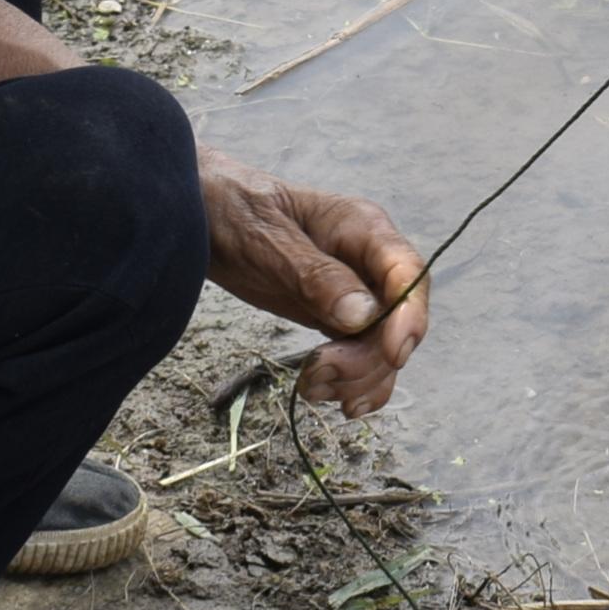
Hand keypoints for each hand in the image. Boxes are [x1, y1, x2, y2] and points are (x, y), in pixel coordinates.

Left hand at [200, 152, 430, 414]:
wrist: (198, 214)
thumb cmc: (231, 211)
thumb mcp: (266, 238)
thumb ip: (314, 274)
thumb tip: (363, 316)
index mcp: (361, 228)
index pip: (407, 273)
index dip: (410, 316)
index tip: (394, 354)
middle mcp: (368, 262)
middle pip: (398, 320)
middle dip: (369, 357)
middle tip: (316, 373)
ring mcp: (355, 293)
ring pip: (383, 346)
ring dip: (357, 377)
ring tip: (309, 387)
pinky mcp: (336, 318)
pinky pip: (362, 356)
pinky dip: (354, 383)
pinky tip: (331, 398)